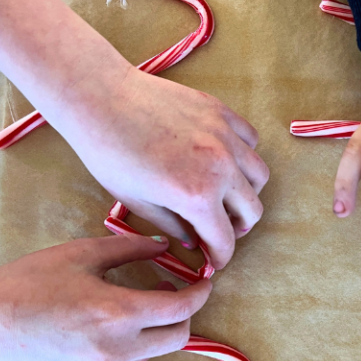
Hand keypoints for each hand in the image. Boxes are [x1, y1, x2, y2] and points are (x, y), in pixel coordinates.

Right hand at [0, 234, 210, 360]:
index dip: (199, 293)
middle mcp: (117, 348)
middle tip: (170, 291)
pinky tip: (112, 325)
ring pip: (155, 352)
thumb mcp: (83, 254)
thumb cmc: (31, 281)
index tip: (203, 281)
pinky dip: (134, 344)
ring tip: (135, 304)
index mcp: (118, 312)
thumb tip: (165, 245)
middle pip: (179, 337)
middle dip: (183, 314)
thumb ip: (132, 248)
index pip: (181, 309)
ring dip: (157, 329)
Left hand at [58, 66, 269, 269]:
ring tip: (228, 194)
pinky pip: (250, 140)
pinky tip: (225, 158)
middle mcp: (221, 167)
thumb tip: (193, 240)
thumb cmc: (110, 153)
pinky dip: (244, 154)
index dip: (221, 257)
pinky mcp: (221, 112)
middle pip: (252, 210)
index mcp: (198, 196)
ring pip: (259, 175)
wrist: (101, 99)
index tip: (216, 261)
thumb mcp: (137, 202)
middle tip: (221, 229)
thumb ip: (173, 226)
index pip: (225, 239)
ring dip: (247, 192)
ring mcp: (225, 136)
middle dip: (238, 228)